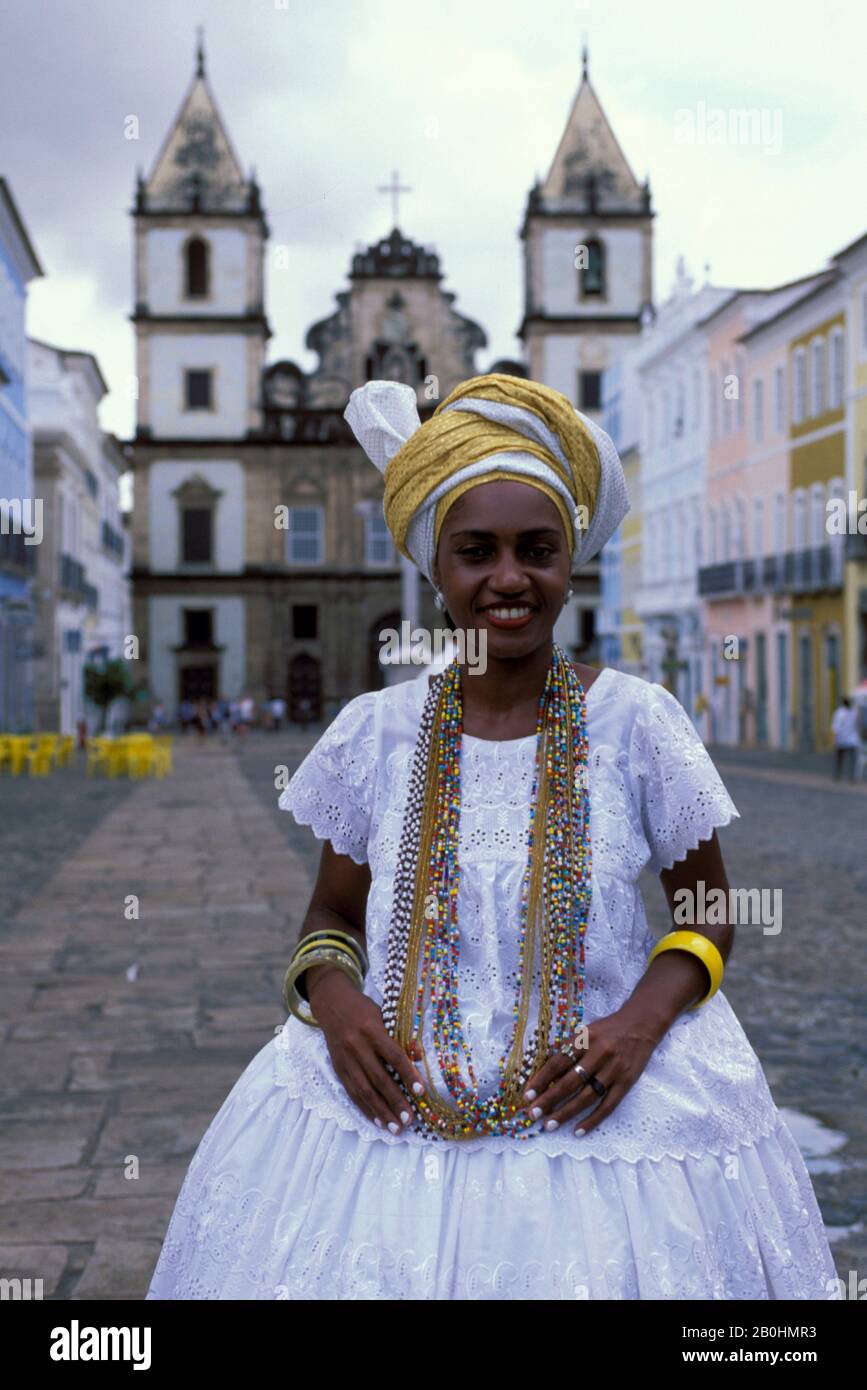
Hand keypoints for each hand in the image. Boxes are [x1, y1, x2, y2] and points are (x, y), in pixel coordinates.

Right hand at [309, 969, 426, 1133]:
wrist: (330, 1003)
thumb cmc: (362, 1008)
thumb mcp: (383, 1014)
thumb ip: (399, 1036)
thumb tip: (419, 1056)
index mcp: (371, 1029)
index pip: (393, 1055)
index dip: (407, 1074)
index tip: (420, 1092)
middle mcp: (356, 1045)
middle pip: (378, 1078)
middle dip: (395, 1101)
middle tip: (409, 1119)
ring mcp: (345, 1058)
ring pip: (363, 1090)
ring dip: (381, 1111)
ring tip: (395, 1127)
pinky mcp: (337, 1067)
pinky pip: (352, 1092)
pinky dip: (365, 1108)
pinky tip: (377, 1120)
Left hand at [518, 1004, 667, 1135]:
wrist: (641, 1025)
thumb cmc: (607, 1030)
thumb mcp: (586, 1032)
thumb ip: (569, 1050)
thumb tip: (544, 1075)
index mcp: (585, 1038)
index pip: (559, 1062)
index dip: (541, 1079)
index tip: (527, 1094)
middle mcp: (599, 1054)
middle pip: (570, 1081)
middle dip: (549, 1099)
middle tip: (533, 1114)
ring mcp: (614, 1070)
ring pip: (587, 1097)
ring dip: (566, 1112)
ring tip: (549, 1125)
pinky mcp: (626, 1083)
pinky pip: (607, 1106)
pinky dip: (592, 1120)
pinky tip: (578, 1131)